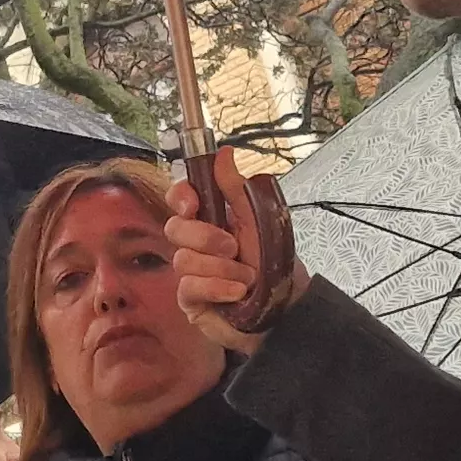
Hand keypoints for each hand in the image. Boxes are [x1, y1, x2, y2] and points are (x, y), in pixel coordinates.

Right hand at [167, 156, 290, 353]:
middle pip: (174, 228)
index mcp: (211, 220)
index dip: (180, 197)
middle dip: (206, 237)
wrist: (286, 307)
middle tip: (234, 248)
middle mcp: (196, 244)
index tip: (193, 204)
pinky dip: (217, 288)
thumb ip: (236, 189)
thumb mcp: (259, 220)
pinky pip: (189, 287)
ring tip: (247, 278)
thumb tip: (224, 153)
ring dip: (221, 269)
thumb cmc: (274, 264)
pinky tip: (236, 293)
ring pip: (183, 260)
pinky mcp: (191, 301)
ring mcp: (191, 272)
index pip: (180, 199)